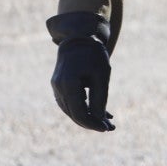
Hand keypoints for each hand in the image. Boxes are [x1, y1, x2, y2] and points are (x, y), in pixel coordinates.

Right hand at [47, 12, 113, 131]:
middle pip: (74, 114)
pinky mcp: (60, 86)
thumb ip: (100, 98)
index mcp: (68, 85)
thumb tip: (100, 120)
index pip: (79, 113)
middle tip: (110, 128)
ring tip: (107, 122)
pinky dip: (84, 108)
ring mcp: (57, 87)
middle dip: (92, 122)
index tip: (107, 128)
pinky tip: (99, 113)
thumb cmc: (93, 54)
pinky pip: (71, 102)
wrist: (80, 37)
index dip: (93, 123)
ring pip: (72, 110)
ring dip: (88, 117)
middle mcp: (58, 88)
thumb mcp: (102, 76)